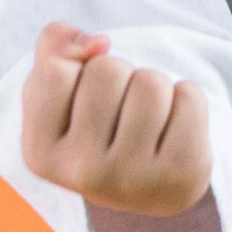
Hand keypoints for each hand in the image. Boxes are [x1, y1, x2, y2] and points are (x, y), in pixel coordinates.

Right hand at [19, 22, 211, 216]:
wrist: (150, 188)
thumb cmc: (98, 128)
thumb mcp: (59, 91)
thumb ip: (55, 48)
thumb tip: (99, 42)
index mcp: (41, 154)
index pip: (56, 69)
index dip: (77, 67)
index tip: (83, 99)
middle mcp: (83, 173)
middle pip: (108, 70)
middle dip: (120, 75)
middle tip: (121, 111)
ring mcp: (134, 177)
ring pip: (151, 82)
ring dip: (155, 86)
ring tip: (149, 120)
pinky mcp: (182, 173)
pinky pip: (190, 96)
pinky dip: (187, 99)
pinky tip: (175, 128)